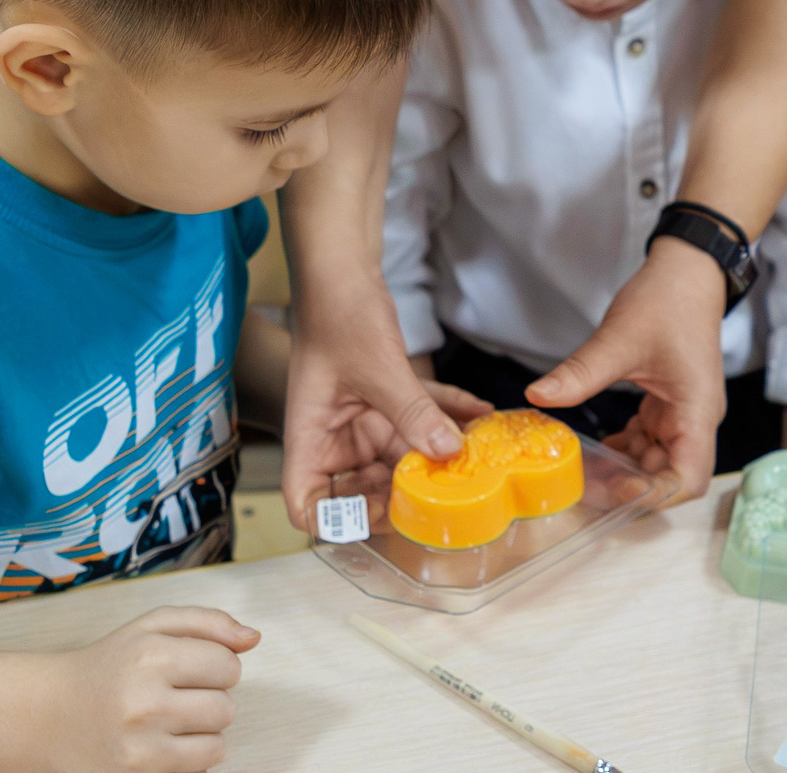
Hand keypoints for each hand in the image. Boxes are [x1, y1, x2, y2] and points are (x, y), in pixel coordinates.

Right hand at [35, 607, 259, 772]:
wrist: (49, 714)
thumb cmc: (110, 665)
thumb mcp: (152, 626)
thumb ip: (208, 622)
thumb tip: (253, 638)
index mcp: (151, 655)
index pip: (229, 665)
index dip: (214, 667)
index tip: (187, 669)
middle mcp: (144, 702)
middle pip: (226, 708)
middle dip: (208, 701)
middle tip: (173, 697)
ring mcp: (139, 747)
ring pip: (216, 745)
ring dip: (200, 734)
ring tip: (166, 721)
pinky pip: (197, 770)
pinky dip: (188, 759)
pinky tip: (160, 744)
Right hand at [280, 296, 486, 525]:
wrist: (342, 265)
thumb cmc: (339, 311)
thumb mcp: (379, 368)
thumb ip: (413, 412)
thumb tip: (449, 452)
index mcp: (311, 436)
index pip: (308, 505)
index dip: (340, 521)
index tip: (384, 510)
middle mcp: (334, 436)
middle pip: (362, 488)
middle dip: (404, 492)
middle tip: (447, 488)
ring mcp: (361, 418)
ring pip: (398, 455)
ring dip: (433, 455)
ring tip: (475, 455)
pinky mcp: (384, 398)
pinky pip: (418, 419)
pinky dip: (446, 416)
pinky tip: (479, 413)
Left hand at [524, 236, 726, 498]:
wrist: (688, 271)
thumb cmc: (667, 300)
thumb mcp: (619, 338)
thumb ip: (581, 373)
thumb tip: (537, 396)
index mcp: (696, 410)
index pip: (689, 477)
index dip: (655, 493)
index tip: (617, 487)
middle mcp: (695, 419)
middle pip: (670, 475)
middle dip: (630, 485)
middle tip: (584, 486)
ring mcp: (683, 413)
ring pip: (657, 460)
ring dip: (625, 468)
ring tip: (582, 471)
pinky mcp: (668, 405)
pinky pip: (649, 440)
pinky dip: (625, 448)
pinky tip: (595, 448)